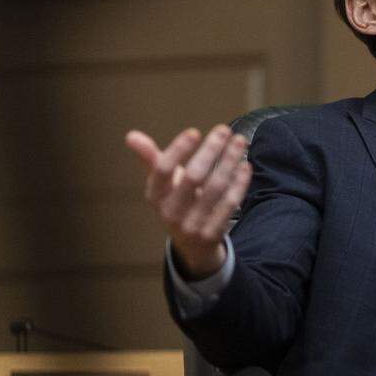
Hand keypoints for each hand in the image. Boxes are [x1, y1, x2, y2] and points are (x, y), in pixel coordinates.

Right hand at [125, 125, 250, 278]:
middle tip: (224, 130)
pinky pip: (230, 203)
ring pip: (215, 188)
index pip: (163, 170)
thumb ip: (150, 158)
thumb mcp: (160, 184)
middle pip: (193, 176)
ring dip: (229, 162)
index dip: (178, 150)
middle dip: (210, 150)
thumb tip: (131, 135)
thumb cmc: (176, 202)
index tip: (194, 132)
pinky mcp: (213, 232)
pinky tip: (245, 165)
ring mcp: (192, 225)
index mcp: (154, 196)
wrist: (191, 245)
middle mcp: (170, 212)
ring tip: (240, 141)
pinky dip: (239, 183)